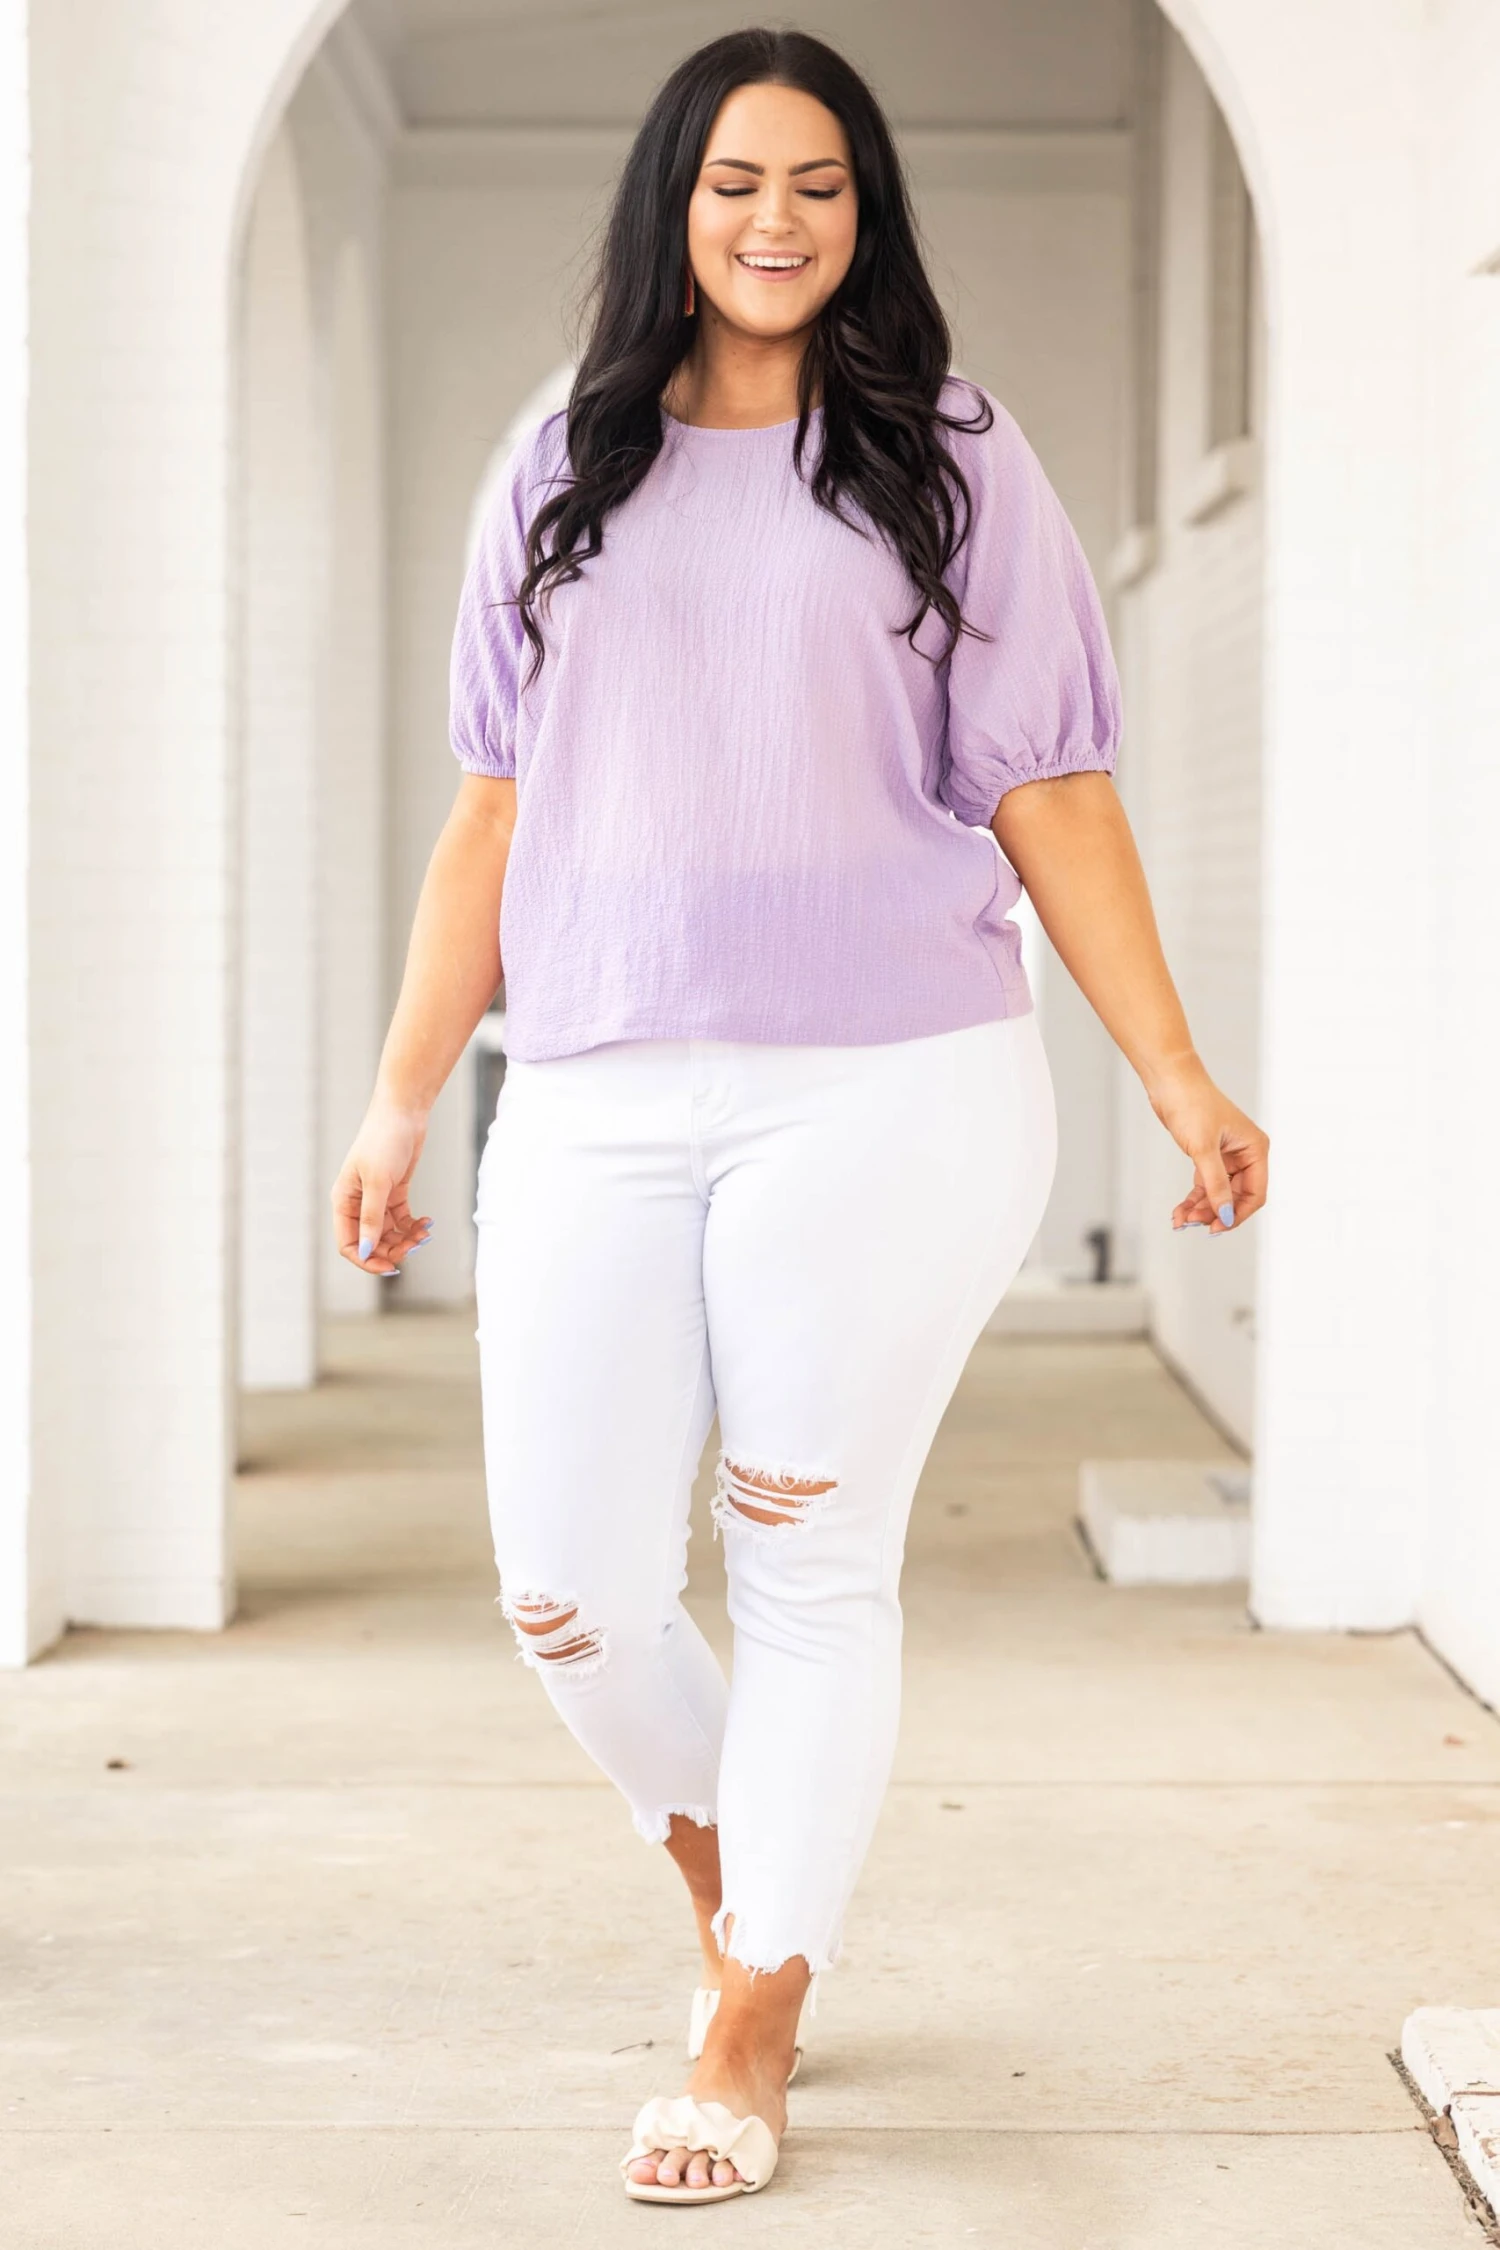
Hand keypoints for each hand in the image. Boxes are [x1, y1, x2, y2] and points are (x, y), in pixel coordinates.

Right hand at [330, 1093, 433, 1275]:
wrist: (403, 1113)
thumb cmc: (383, 1141)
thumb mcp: (377, 1182)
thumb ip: (372, 1218)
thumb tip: (366, 1250)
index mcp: (343, 1201)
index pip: (348, 1243)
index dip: (366, 1259)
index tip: (391, 1266)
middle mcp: (357, 1203)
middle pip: (371, 1241)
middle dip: (393, 1249)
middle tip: (415, 1246)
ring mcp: (376, 1198)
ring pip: (389, 1233)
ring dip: (406, 1238)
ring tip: (425, 1234)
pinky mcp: (394, 1192)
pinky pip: (402, 1220)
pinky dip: (414, 1225)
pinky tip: (428, 1223)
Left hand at [1144, 1054, 1268, 1234]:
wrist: (1169, 1082)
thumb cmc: (1191, 1104)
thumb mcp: (1203, 1149)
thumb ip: (1215, 1185)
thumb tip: (1225, 1215)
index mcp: (1255, 1149)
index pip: (1255, 1193)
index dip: (1237, 1214)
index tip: (1216, 1228)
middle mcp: (1245, 1153)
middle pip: (1236, 1197)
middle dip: (1215, 1212)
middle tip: (1191, 1223)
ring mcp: (1227, 1156)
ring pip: (1219, 1193)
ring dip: (1201, 1209)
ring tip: (1181, 1219)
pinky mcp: (1208, 1155)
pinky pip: (1205, 1185)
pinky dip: (1193, 1199)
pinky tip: (1180, 1211)